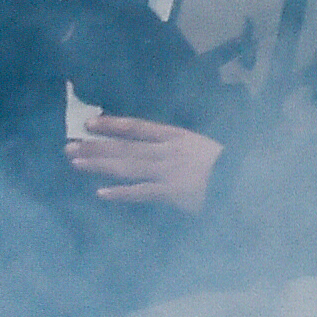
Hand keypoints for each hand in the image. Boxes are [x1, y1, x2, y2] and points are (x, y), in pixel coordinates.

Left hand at [67, 114, 222, 209]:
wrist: (247, 179)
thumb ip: (176, 146)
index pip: (137, 127)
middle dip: (96, 146)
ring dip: (101, 164)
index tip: (88, 123)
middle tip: (69, 146)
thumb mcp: (200, 146)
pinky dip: (123, 193)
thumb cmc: (226, 164)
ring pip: (128, 166)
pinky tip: (101, 193)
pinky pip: (144, 192)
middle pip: (125, 147)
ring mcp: (169, 171)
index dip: (111, 125)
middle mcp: (168, 150)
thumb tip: (150, 146)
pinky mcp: (175, 193)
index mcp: (176, 135)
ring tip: (76, 162)